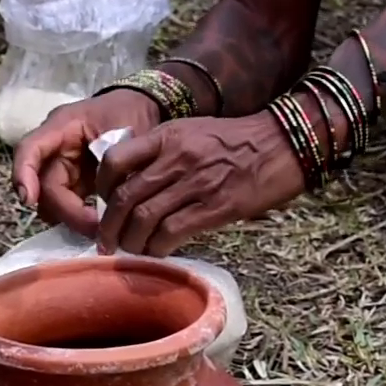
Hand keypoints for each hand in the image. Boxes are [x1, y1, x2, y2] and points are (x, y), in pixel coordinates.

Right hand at [11, 90, 163, 236]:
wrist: (141, 107)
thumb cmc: (132, 112)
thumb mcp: (126, 130)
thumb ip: (116, 164)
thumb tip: (111, 203)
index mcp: (62, 127)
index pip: (30, 149)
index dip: (23, 174)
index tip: (28, 200)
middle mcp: (55, 148)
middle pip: (43, 185)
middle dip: (66, 211)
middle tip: (96, 229)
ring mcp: (62, 166)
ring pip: (52, 200)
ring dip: (70, 218)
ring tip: (99, 230)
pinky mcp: (73, 181)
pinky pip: (66, 203)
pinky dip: (78, 217)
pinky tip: (98, 226)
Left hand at [93, 112, 308, 255]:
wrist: (285, 143)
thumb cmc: (237, 140)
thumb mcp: (191, 133)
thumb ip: (162, 153)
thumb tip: (133, 186)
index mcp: (167, 137)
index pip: (115, 160)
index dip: (101, 188)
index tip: (101, 205)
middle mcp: (176, 158)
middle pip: (125, 196)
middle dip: (109, 225)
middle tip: (106, 242)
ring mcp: (197, 183)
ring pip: (145, 217)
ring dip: (132, 241)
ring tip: (131, 251)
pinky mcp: (217, 207)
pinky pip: (173, 232)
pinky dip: (158, 247)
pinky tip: (158, 253)